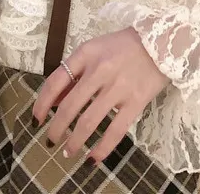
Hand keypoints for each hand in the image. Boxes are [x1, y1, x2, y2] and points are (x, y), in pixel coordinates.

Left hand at [32, 27, 169, 164]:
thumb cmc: (124, 46)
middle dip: (56, 129)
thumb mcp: (95, 50)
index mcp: (86, 54)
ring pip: (88, 122)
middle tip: (50, 142)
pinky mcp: (136, 101)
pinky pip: (115, 131)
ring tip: (68, 153)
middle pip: (70, 106)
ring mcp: (118, 87)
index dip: (42, 104)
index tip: (36, 120)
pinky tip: (93, 159)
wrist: (163, 40)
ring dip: (74, 142)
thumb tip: (54, 102)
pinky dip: (102, 148)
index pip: (55, 81)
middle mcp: (100, 70)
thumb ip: (75, 73)